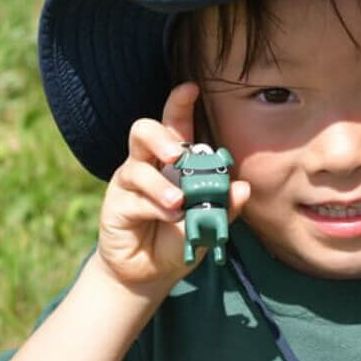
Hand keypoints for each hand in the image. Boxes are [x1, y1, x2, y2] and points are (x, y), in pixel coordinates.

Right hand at [94, 82, 249, 292]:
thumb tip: (243, 188)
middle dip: (162, 136)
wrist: (151, 272)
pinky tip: (171, 217)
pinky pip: (135, 197)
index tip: (191, 88)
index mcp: (174, 161)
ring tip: (180, 202)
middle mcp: (150, 164)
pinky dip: (156, 206)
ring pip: (136, 164)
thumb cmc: (180, 238)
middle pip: (144, 130)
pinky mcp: (117, 203)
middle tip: (178, 154)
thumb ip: (225, 205)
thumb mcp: (208, 223)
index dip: (179, 103)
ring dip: (161, 183)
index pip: (174, 124)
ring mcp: (130, 182)